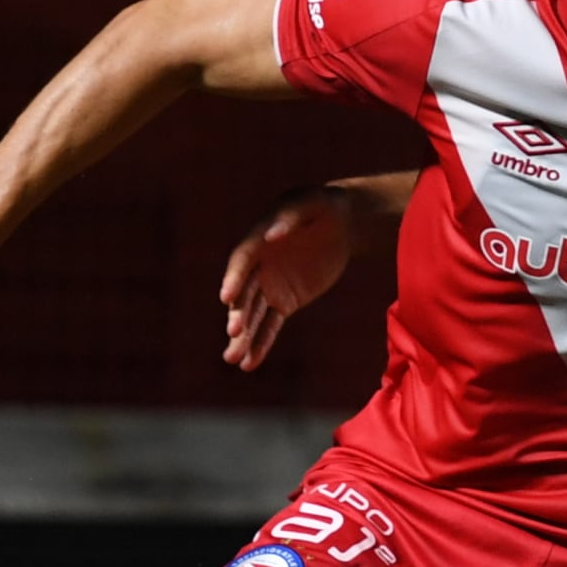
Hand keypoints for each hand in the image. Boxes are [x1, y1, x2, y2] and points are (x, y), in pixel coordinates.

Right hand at [219, 187, 358, 370]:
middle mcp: (257, 267)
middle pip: (243, 294)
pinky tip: (250, 363)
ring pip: (253, 316)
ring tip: (233, 360)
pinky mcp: (284, 301)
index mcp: (257, 240)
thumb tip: (272, 233)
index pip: (241, 262)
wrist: (340, 224)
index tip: (226, 298)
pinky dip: (261, 343)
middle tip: (233, 335)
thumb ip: (290, 217)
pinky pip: (270, 325)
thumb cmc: (321, 207)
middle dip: (238, 315)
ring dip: (244, 337)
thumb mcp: (310, 203)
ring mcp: (269, 286)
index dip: (233, 279)